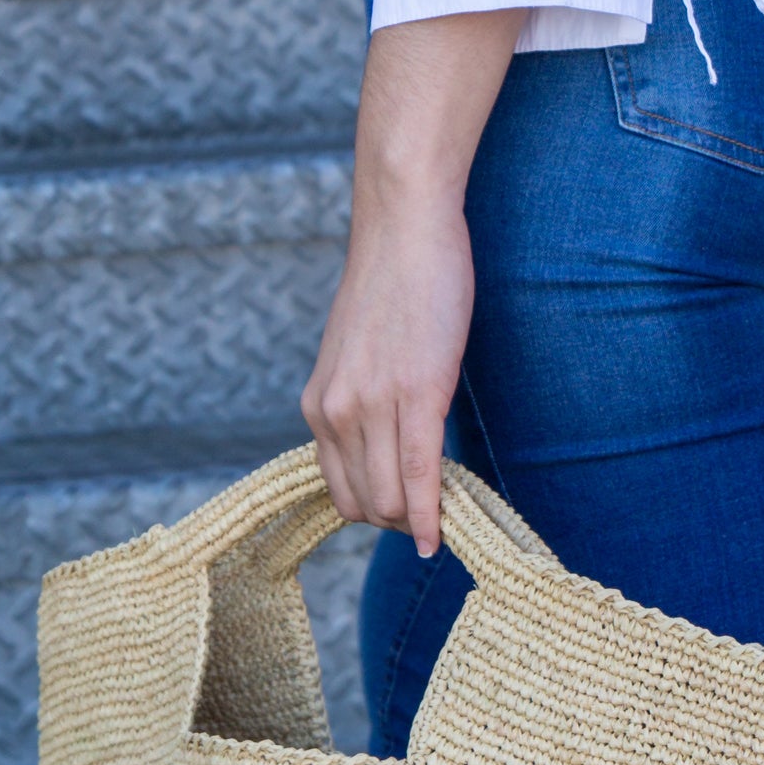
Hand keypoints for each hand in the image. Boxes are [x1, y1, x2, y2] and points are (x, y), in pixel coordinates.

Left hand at [303, 177, 477, 553]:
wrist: (405, 229)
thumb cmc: (393, 286)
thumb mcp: (357, 356)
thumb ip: (361, 402)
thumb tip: (384, 448)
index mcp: (319, 406)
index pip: (339, 491)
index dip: (376, 513)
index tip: (406, 517)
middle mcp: (335, 412)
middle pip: (364, 505)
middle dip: (399, 521)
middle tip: (433, 516)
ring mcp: (373, 405)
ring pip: (391, 498)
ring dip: (417, 520)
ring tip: (444, 515)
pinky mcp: (417, 393)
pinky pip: (421, 474)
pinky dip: (431, 515)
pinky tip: (442, 535)